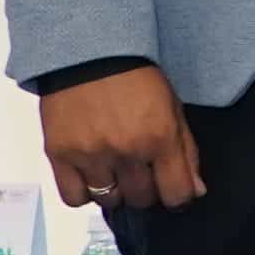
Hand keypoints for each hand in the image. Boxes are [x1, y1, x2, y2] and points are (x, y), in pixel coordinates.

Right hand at [41, 63, 204, 211]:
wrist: (88, 53)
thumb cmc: (134, 77)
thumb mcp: (173, 107)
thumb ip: (186, 152)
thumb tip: (195, 191)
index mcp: (159, 137)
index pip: (176, 194)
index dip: (179, 197)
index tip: (174, 191)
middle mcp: (126, 150)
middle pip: (142, 199)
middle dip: (146, 190)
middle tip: (141, 172)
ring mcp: (90, 155)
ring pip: (109, 201)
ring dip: (116, 191)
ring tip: (115, 169)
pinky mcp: (59, 154)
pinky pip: (74, 197)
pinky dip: (84, 193)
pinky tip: (91, 175)